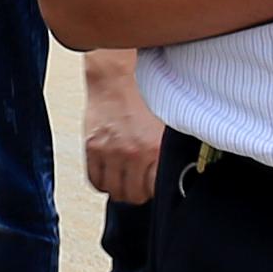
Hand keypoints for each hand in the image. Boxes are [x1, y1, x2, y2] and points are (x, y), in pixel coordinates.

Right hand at [80, 57, 164, 202]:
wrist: (117, 77)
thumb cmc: (144, 95)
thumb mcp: (168, 123)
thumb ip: (169, 150)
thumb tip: (180, 171)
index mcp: (154, 149)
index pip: (154, 190)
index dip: (155, 191)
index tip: (155, 186)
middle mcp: (131, 153)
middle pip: (133, 195)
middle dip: (138, 193)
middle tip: (140, 184)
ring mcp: (109, 152)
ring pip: (113, 190)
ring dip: (120, 188)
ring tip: (125, 179)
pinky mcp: (92, 147)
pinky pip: (95, 179)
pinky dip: (102, 181)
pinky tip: (110, 173)